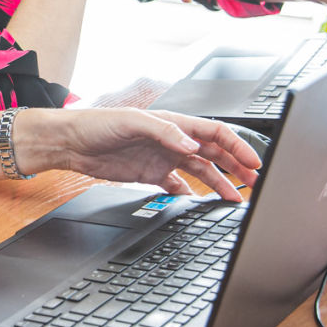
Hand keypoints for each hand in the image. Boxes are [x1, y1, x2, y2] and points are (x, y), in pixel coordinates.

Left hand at [51, 108, 261, 200]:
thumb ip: (165, 132)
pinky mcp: (151, 174)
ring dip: (220, 183)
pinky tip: (201, 204)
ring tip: (236, 198)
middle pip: (214, 153)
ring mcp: (163, 158)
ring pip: (201, 171)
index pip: (215, 134)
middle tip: (255, 183)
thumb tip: (192, 145)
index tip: (253, 163)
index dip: (237, 147)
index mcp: (173, 123)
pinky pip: (179, 186)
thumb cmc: (97, 124)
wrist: (71, 143)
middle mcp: (172, 140)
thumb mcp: (132, 122)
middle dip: (237, 166)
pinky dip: (192, 195)